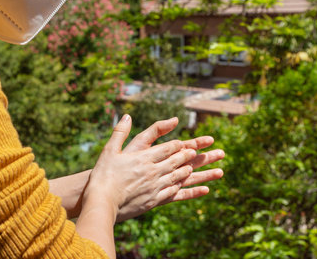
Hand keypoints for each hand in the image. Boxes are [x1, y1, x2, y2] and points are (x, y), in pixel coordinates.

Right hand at [83, 114, 223, 221]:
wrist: (101, 202)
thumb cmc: (103, 175)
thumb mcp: (110, 149)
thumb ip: (120, 131)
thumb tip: (128, 115)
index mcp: (144, 157)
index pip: (168, 148)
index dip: (181, 145)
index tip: (192, 144)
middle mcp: (153, 171)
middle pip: (178, 161)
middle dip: (194, 156)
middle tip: (210, 153)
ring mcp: (156, 186)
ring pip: (182, 177)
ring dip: (200, 173)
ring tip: (215, 170)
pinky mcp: (155, 201)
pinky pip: (177, 194)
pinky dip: (191, 191)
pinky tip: (202, 189)